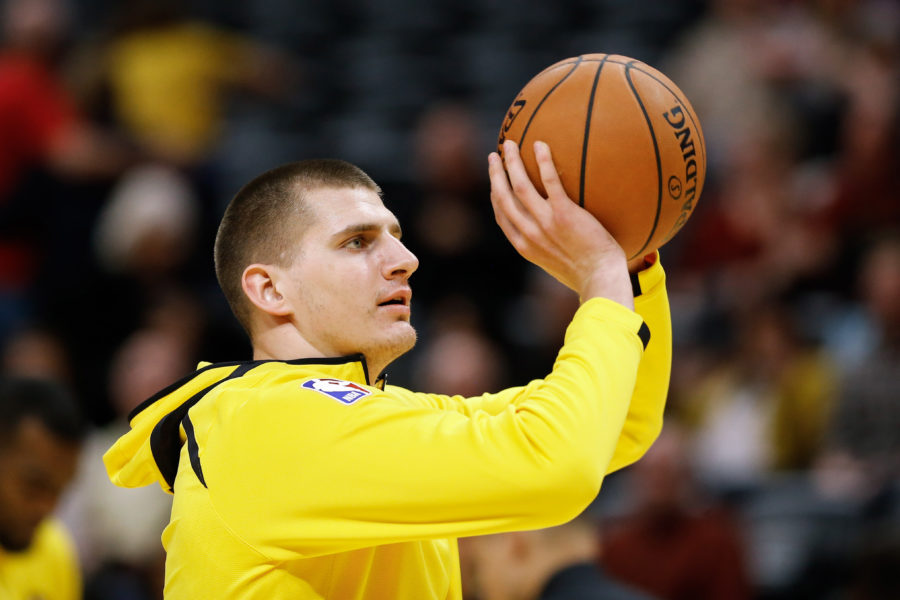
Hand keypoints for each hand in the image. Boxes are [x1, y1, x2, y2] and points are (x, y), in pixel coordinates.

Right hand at [489, 140, 633, 308]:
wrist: (600, 279)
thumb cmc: (587, 276)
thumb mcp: (560, 266)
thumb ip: (552, 250)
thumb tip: (560, 239)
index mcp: (525, 246)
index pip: (502, 216)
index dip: (495, 196)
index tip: (495, 182)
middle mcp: (529, 233)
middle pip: (503, 198)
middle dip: (495, 174)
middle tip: (494, 156)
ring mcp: (545, 223)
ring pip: (520, 186)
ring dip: (511, 163)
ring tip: (510, 144)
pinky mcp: (564, 214)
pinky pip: (551, 182)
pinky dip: (543, 162)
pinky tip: (541, 145)